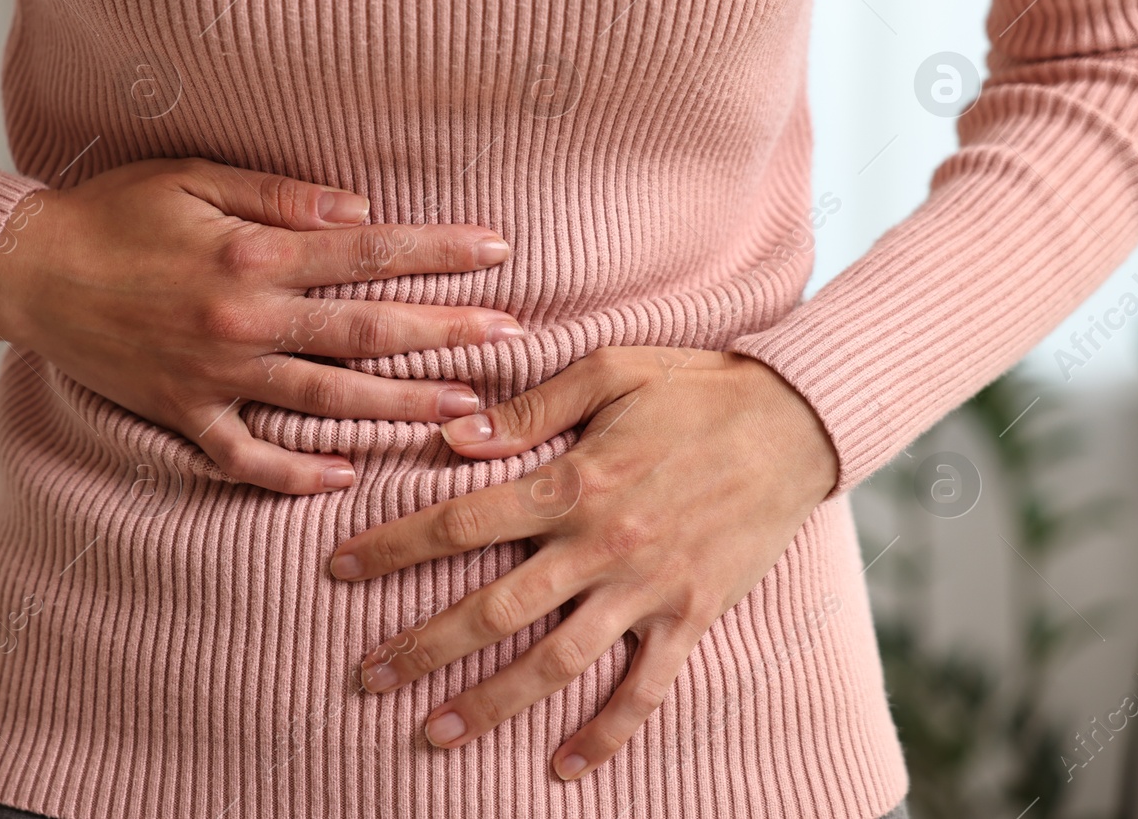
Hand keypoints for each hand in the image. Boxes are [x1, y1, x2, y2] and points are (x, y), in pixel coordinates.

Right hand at [0, 157, 523, 494]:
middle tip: (511, 341)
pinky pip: (247, 459)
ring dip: (398, 408)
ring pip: (326, 403)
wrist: (29, 271)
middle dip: (445, 335)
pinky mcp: (183, 414)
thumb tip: (360, 211)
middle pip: (364, 333)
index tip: (498, 252)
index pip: (365, 252)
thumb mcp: (192, 177)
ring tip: (462, 411)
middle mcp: (242, 322)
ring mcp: (214, 376)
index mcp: (251, 257)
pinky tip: (347, 479)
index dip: (436, 252)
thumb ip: (279, 195)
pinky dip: (296, 476)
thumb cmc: (113, 212)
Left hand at [328, 346, 838, 777]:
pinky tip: (564, 766)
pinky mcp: (690, 616)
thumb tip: (451, 439)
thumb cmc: (695, 385)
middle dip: (422, 647)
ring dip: (491, 703)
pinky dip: (606, 732)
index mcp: (572, 481)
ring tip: (433, 734)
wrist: (799, 422)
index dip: (392, 548)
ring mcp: (647, 589)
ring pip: (556, 662)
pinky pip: (645, 690)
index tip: (338, 570)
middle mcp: (602, 544)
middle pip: (493, 609)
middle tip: (367, 675)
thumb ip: (528, 409)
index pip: (460, 522)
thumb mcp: (610, 370)